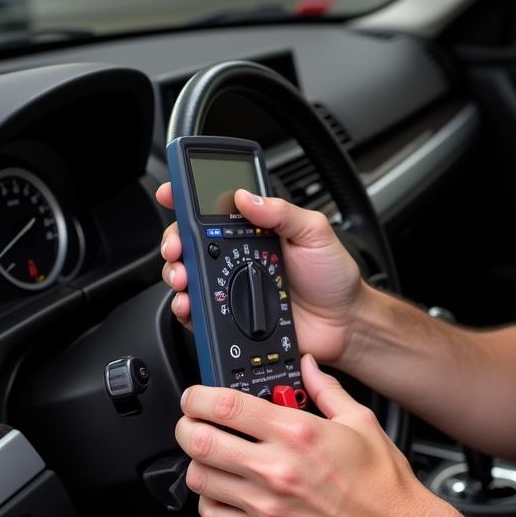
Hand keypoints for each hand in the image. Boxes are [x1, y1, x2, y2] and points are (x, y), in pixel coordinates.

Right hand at [156, 183, 363, 364]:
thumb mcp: (314, 232)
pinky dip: (186, 309)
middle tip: (177, 247)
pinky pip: (198, 312)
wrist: (344, 324)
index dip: (187, 198)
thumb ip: (281, 212)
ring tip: (184, 277)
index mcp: (255, 230)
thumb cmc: (333, 277)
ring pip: (188, 276)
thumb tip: (244, 196)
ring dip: (176, 274)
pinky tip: (190, 304)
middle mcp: (238, 256)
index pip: (213, 208)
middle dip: (173, 241)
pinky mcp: (230, 318)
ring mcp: (232, 287)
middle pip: (190, 243)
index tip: (170, 192)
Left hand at [174, 355, 434, 516]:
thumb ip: (325, 389)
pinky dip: (208, 501)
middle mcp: (276, 468)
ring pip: (200, 479)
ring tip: (210, 454)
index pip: (226, 406)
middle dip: (187, 426)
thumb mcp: (359, 420)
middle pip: (201, 441)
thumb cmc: (381, 481)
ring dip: (198, 462)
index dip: (198, 396)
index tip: (196, 395)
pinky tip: (222, 490)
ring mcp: (267, 503)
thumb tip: (308, 366)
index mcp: (297, 433)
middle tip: (193, 422)